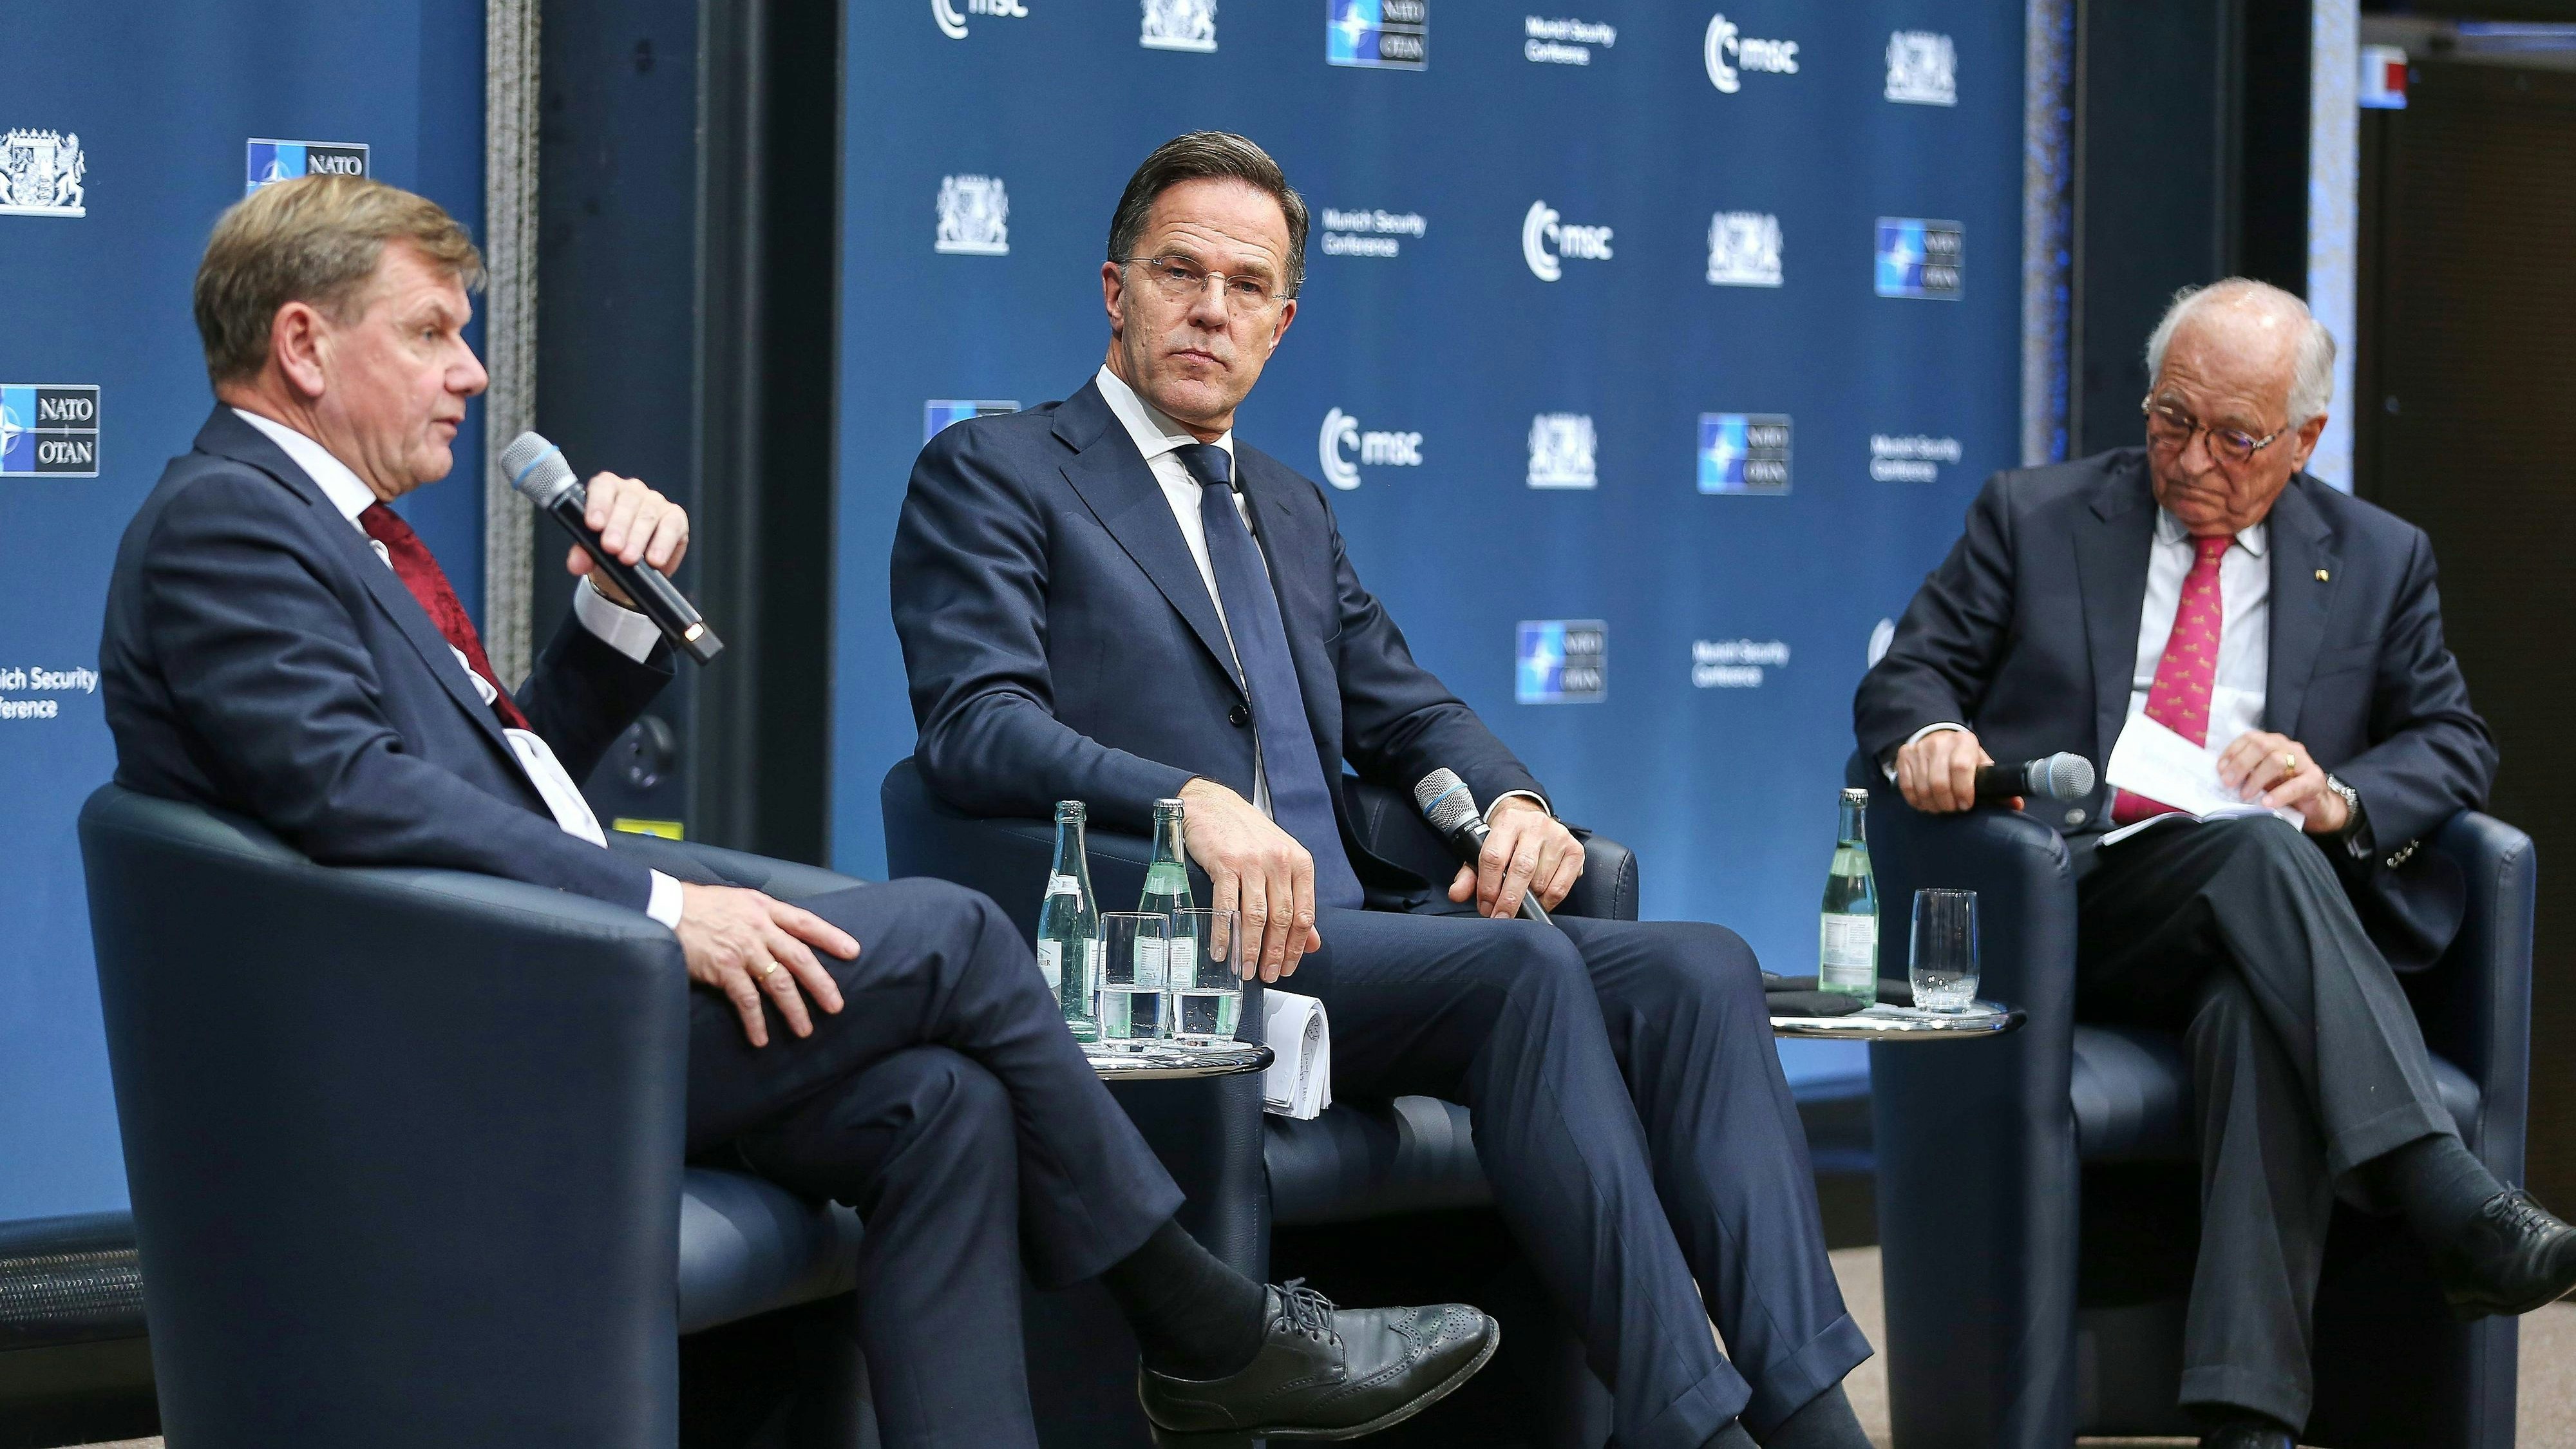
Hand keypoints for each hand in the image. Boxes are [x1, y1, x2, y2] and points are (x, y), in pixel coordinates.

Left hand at [566, 472, 689, 607]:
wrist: (630, 568)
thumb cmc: (609, 550)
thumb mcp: (592, 552)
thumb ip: (582, 553)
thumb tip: (577, 562)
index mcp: (608, 490)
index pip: (603, 486)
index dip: (598, 504)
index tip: (593, 525)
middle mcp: (632, 491)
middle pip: (627, 502)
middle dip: (618, 527)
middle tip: (611, 547)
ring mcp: (655, 502)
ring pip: (647, 516)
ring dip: (637, 539)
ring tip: (628, 559)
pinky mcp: (675, 518)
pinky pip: (671, 527)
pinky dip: (662, 544)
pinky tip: (654, 559)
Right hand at [675, 883, 857, 1046]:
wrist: (662, 908)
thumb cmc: (698, 907)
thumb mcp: (736, 901)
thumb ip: (760, 917)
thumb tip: (779, 936)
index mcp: (764, 908)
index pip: (806, 922)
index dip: (831, 937)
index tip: (853, 951)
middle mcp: (758, 927)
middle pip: (800, 958)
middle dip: (821, 984)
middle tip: (836, 1006)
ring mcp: (742, 948)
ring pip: (779, 982)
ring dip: (794, 1009)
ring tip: (805, 1030)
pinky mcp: (723, 968)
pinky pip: (746, 1000)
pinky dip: (756, 1021)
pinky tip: (761, 1038)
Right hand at [1177, 777, 1322, 982]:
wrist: (1213, 804)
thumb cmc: (1247, 836)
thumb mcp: (1281, 862)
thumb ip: (1296, 901)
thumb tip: (1312, 943)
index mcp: (1299, 863)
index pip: (1304, 914)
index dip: (1296, 946)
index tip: (1287, 967)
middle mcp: (1280, 861)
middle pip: (1282, 918)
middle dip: (1275, 953)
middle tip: (1267, 975)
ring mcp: (1252, 862)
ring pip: (1257, 916)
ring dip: (1251, 949)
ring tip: (1246, 970)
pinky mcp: (1225, 863)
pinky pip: (1227, 906)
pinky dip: (1224, 933)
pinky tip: (1223, 950)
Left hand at [1448, 795, 1580, 917]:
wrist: (1531, 820)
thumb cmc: (1505, 841)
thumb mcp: (1483, 851)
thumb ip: (1468, 874)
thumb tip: (1457, 894)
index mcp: (1508, 821)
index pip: (1494, 856)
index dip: (1488, 886)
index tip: (1485, 907)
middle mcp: (1535, 825)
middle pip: (1522, 869)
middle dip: (1509, 899)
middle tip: (1501, 918)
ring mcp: (1558, 836)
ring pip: (1541, 881)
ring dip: (1529, 900)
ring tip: (1519, 904)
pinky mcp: (1576, 850)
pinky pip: (1561, 887)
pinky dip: (1548, 901)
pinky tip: (1538, 901)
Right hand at [1893, 728, 2017, 813]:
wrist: (1938, 739)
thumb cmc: (1962, 757)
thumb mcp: (1980, 765)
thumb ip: (1995, 784)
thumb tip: (2016, 804)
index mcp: (1964, 742)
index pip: (1961, 767)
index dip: (1963, 791)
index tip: (1966, 805)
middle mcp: (1940, 742)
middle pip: (1939, 781)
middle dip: (1946, 803)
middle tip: (1952, 809)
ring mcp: (1920, 748)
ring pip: (1922, 786)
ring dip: (1932, 804)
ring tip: (1940, 808)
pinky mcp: (1904, 755)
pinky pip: (1907, 786)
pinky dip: (1916, 800)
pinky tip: (1925, 803)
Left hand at [2215, 730, 2347, 833]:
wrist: (2315, 805)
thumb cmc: (2282, 789)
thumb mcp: (2260, 778)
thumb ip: (2244, 773)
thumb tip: (2221, 777)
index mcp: (2273, 743)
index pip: (2250, 738)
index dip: (2232, 752)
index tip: (2220, 770)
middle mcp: (2288, 748)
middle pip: (2262, 746)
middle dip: (2241, 764)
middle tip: (2228, 783)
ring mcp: (2303, 762)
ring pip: (2277, 761)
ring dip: (2256, 779)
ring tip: (2245, 795)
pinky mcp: (2315, 781)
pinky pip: (2297, 785)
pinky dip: (2279, 795)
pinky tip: (2267, 803)